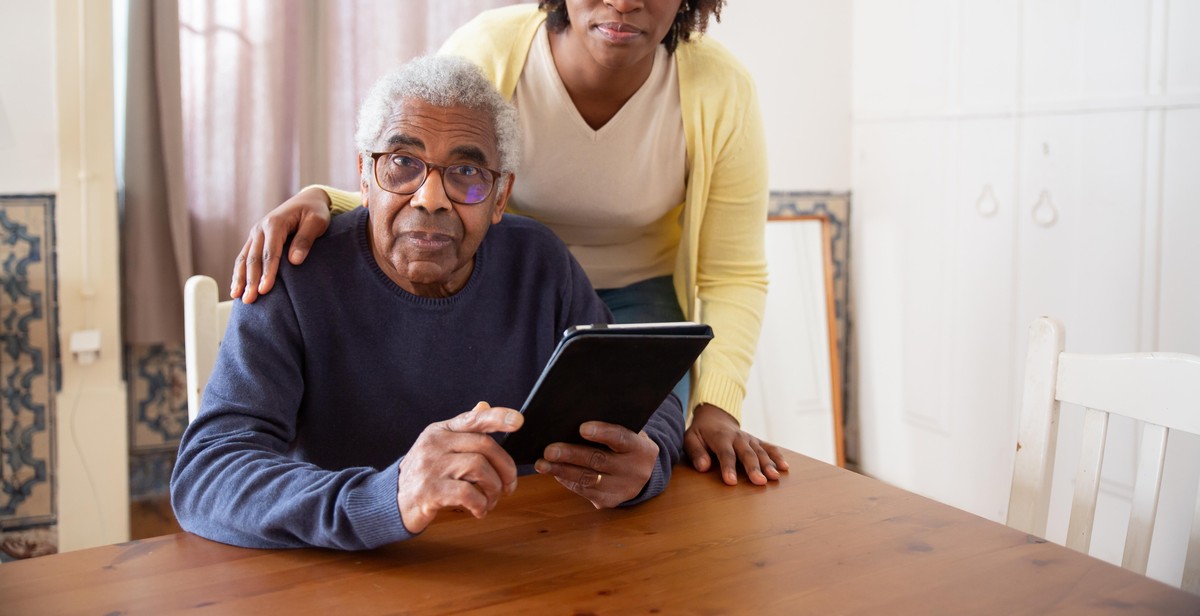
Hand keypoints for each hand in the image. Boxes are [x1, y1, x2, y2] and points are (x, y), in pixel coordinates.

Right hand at [232, 186, 332, 302]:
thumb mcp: (317, 222)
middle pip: (253, 258)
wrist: (307, 200)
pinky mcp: (255, 239)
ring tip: (238, 297)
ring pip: (244, 258)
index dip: (267, 272)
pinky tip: (237, 287)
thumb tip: (294, 261)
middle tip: (250, 300)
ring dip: (240, 278)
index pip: (270, 252)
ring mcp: (255, 233)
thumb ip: (305, 239)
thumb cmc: (315, 212)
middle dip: (250, 280)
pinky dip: (239, 272)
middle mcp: (260, 228)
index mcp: (275, 223)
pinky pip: (244, 257)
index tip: (264, 290)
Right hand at [396, 402, 521, 533]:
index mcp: (440, 431)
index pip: (473, 419)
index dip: (498, 417)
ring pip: (479, 467)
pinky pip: (467, 493)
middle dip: (505, 468)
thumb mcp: (439, 447)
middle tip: (509, 486)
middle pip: (484, 446)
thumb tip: (484, 406)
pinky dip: (480, 503)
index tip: (518, 420)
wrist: (392, 500)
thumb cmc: (424, 473)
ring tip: (491, 500)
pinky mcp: (429, 491)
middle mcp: (435, 444)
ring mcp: (431, 467)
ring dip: (494, 488)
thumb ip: (463, 430)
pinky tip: (479, 510)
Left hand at [534, 421, 658, 508]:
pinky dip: (566, 480)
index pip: (621, 438)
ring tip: (543, 463)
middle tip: (549, 450)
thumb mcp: (628, 433)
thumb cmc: (625, 443)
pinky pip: (584, 491)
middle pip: (599, 460)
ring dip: (562, 470)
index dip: (603, 432)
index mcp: (643, 449)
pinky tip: (554, 472)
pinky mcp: (610, 501)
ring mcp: (623, 489)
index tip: (582, 428)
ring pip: (588, 479)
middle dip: (572, 455)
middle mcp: (636, 471)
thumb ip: (609, 427)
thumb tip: (571, 419)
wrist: (641, 471)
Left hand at [684, 403, 788, 485]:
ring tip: (774, 477)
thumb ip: (696, 452)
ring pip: (760, 451)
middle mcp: (737, 437)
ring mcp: (749, 438)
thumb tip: (703, 467)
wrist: (715, 417)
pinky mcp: (757, 441)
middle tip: (760, 482)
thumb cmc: (701, 432)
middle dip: (753, 467)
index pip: (725, 453)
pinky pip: (769, 447)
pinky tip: (785, 467)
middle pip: (747, 453)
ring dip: (768, 464)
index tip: (731, 482)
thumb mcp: (690, 438)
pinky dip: (778, 456)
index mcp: (720, 437)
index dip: (728, 467)